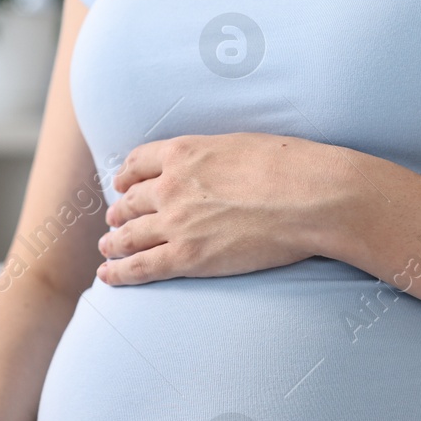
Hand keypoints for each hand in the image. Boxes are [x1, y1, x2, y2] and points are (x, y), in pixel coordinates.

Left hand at [96, 133, 351, 285]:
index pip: (138, 163)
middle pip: (130, 201)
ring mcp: (176, 223)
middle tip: (114, 221)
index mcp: (184, 153)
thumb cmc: (291, 167)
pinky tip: (108, 276)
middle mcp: (171, 185)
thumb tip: (212, 166)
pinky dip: (119, 273)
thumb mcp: (240, 144)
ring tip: (108, 248)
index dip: (126, 176)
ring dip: (113, 242)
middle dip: (119, 212)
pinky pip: (140, 267)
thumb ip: (213, 156)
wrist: (312, 197)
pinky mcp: (188, 257)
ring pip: (128, 235)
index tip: (122, 184)